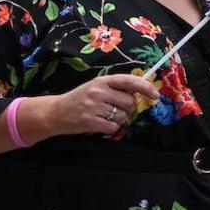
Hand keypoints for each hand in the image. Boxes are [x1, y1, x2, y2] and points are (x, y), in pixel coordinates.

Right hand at [45, 73, 159, 138]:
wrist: (54, 112)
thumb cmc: (78, 99)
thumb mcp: (94, 87)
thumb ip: (115, 88)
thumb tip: (140, 92)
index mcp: (101, 81)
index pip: (130, 81)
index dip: (146, 88)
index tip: (155, 95)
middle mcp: (98, 92)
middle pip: (130, 102)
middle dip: (128, 108)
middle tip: (115, 109)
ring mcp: (94, 107)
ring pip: (123, 116)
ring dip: (118, 119)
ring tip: (103, 116)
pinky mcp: (90, 121)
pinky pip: (114, 127)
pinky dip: (110, 128)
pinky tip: (100, 124)